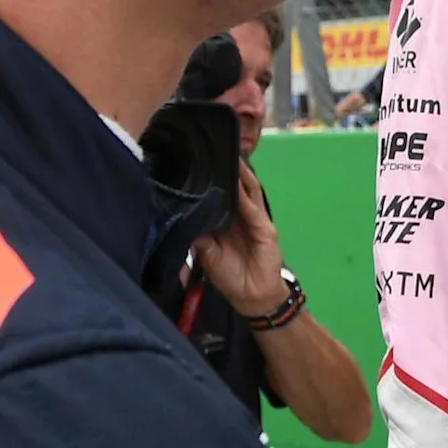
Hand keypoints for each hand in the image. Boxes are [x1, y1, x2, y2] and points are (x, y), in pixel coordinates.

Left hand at [191, 168, 287, 316]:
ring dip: (241, 174)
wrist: (252, 296)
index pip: (218, 197)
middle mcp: (239, 217)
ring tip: (232, 156)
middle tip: (216, 151)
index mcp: (225, 222)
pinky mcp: (264, 227)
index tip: (197, 166)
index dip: (210, 182)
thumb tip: (183, 216)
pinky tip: (240, 179)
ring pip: (248, 191)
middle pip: (235, 188)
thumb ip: (199, 236)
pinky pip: (254, 207)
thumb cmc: (230, 277)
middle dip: (227, 171)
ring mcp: (254, 220)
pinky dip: (246, 194)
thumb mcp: (206, 255)